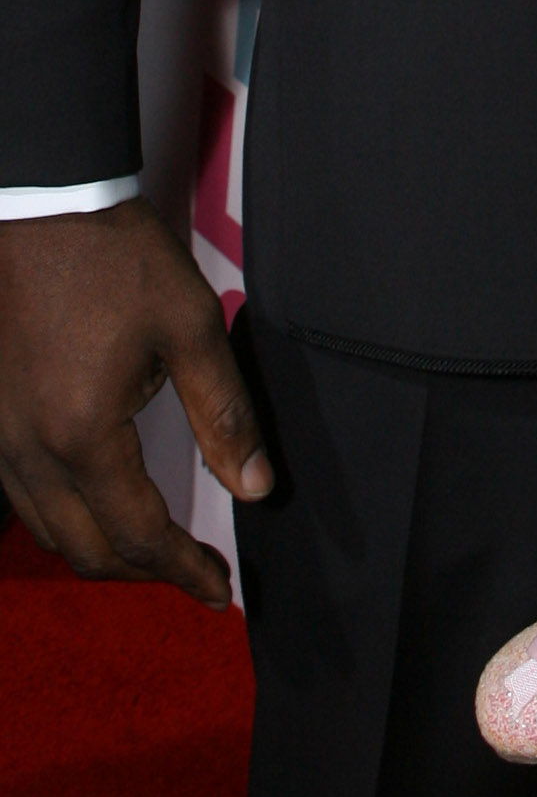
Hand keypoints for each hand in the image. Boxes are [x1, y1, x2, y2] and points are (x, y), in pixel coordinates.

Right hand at [0, 199, 271, 605]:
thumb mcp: (189, 325)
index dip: (183, 571)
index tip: (220, 592)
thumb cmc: (116, 257)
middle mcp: (30, 453)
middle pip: (87, 550)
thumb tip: (254, 487)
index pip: (139, 535)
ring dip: (102, 551)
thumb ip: (224, 413)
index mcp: (84, 436)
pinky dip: (65, 520)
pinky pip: (23, 499)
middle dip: (145, 573)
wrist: (40, 204)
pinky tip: (99, 505)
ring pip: (48, 531)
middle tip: (196, 574)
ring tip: (156, 550)